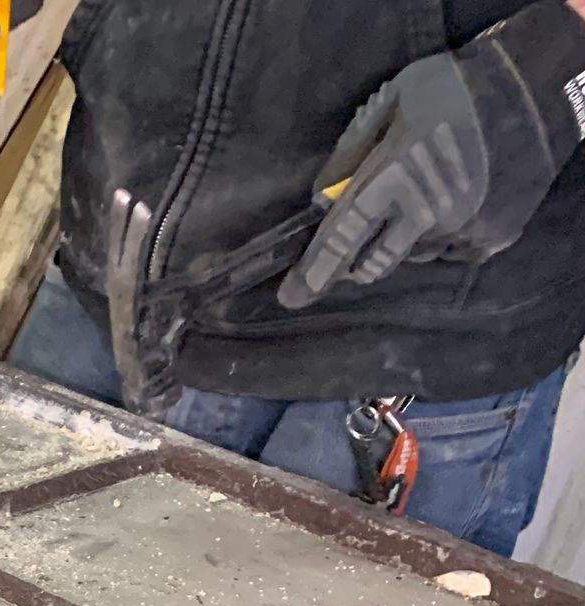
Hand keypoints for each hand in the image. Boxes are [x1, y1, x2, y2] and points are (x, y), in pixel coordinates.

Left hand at [282, 1, 584, 309]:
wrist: (533, 90)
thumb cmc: (456, 88)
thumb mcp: (394, 98)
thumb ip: (351, 149)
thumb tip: (318, 198)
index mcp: (395, 177)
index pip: (341, 237)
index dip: (313, 271)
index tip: (291, 298)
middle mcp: (424, 213)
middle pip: (372, 264)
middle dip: (355, 264)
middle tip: (354, 248)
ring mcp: (458, 228)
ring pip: (411, 256)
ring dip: (402, 241)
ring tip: (418, 199)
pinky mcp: (487, 238)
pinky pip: (449, 251)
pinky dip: (441, 235)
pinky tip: (453, 201)